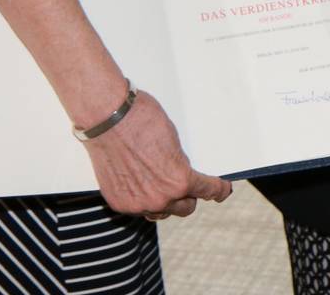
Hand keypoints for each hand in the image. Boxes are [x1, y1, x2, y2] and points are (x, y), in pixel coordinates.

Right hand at [80, 87, 232, 217]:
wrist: (106, 117)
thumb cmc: (141, 120)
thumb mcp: (173, 139)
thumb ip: (179, 163)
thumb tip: (180, 172)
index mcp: (180, 180)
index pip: (207, 190)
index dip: (218, 190)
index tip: (222, 191)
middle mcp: (160, 198)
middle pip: (185, 208)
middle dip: (189, 196)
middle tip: (187, 186)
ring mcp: (138, 204)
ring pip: (160, 212)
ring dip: (165, 202)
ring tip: (160, 185)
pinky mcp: (118, 203)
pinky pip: (138, 208)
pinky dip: (141, 199)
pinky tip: (139, 183)